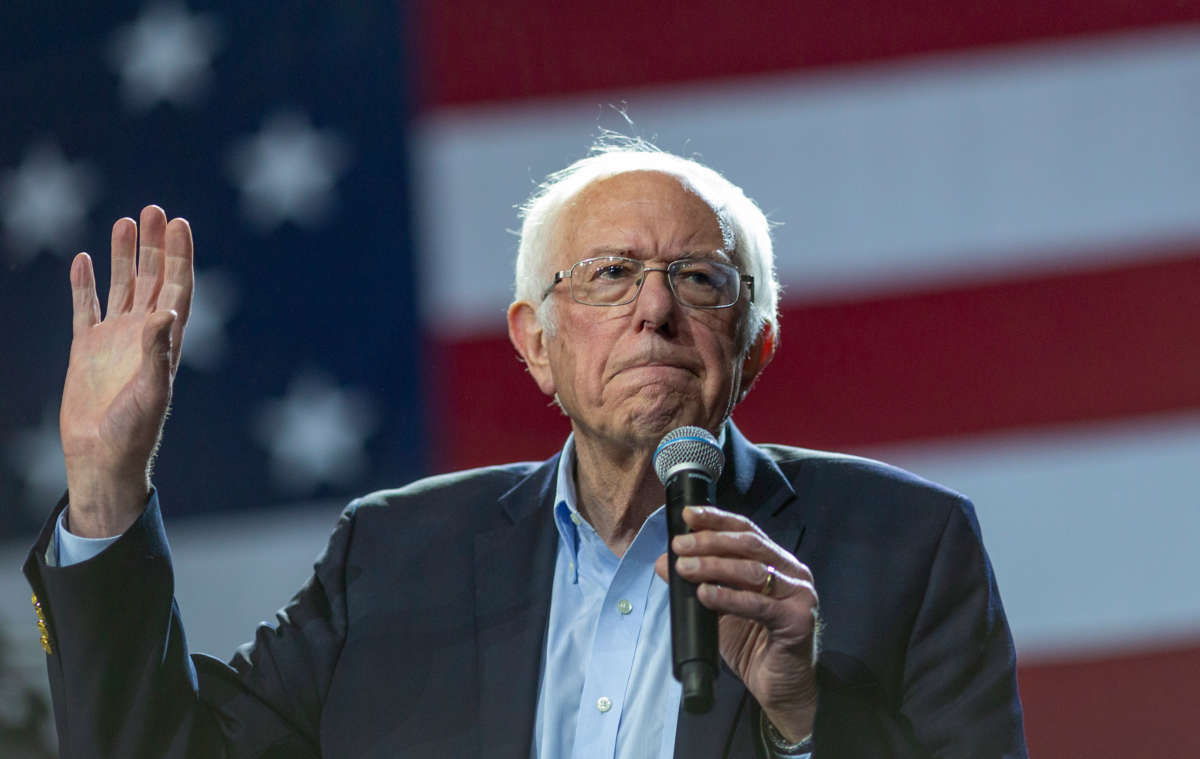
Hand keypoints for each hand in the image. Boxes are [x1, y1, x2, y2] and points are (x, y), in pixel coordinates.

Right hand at [60, 206, 193, 536]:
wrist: (101, 456)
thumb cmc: (134, 431)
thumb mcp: (151, 391)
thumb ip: (158, 351)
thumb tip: (167, 311)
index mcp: (166, 342)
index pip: (177, 288)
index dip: (181, 257)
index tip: (181, 224)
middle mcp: (143, 335)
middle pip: (152, 279)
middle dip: (155, 246)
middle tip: (154, 209)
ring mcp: (114, 340)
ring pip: (122, 287)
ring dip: (125, 256)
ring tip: (127, 221)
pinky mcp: (86, 349)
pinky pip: (86, 308)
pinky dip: (85, 285)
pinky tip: (85, 259)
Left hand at [654, 506, 818, 742]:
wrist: (780, 687)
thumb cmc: (752, 644)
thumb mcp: (718, 608)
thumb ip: (697, 582)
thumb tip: (663, 561)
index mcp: (778, 562)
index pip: (746, 531)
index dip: (717, 520)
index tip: (688, 515)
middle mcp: (793, 572)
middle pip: (749, 545)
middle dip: (710, 542)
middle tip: (680, 545)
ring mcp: (800, 595)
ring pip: (753, 570)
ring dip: (714, 566)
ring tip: (685, 568)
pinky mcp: (798, 620)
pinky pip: (758, 605)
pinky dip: (728, 597)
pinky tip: (706, 594)